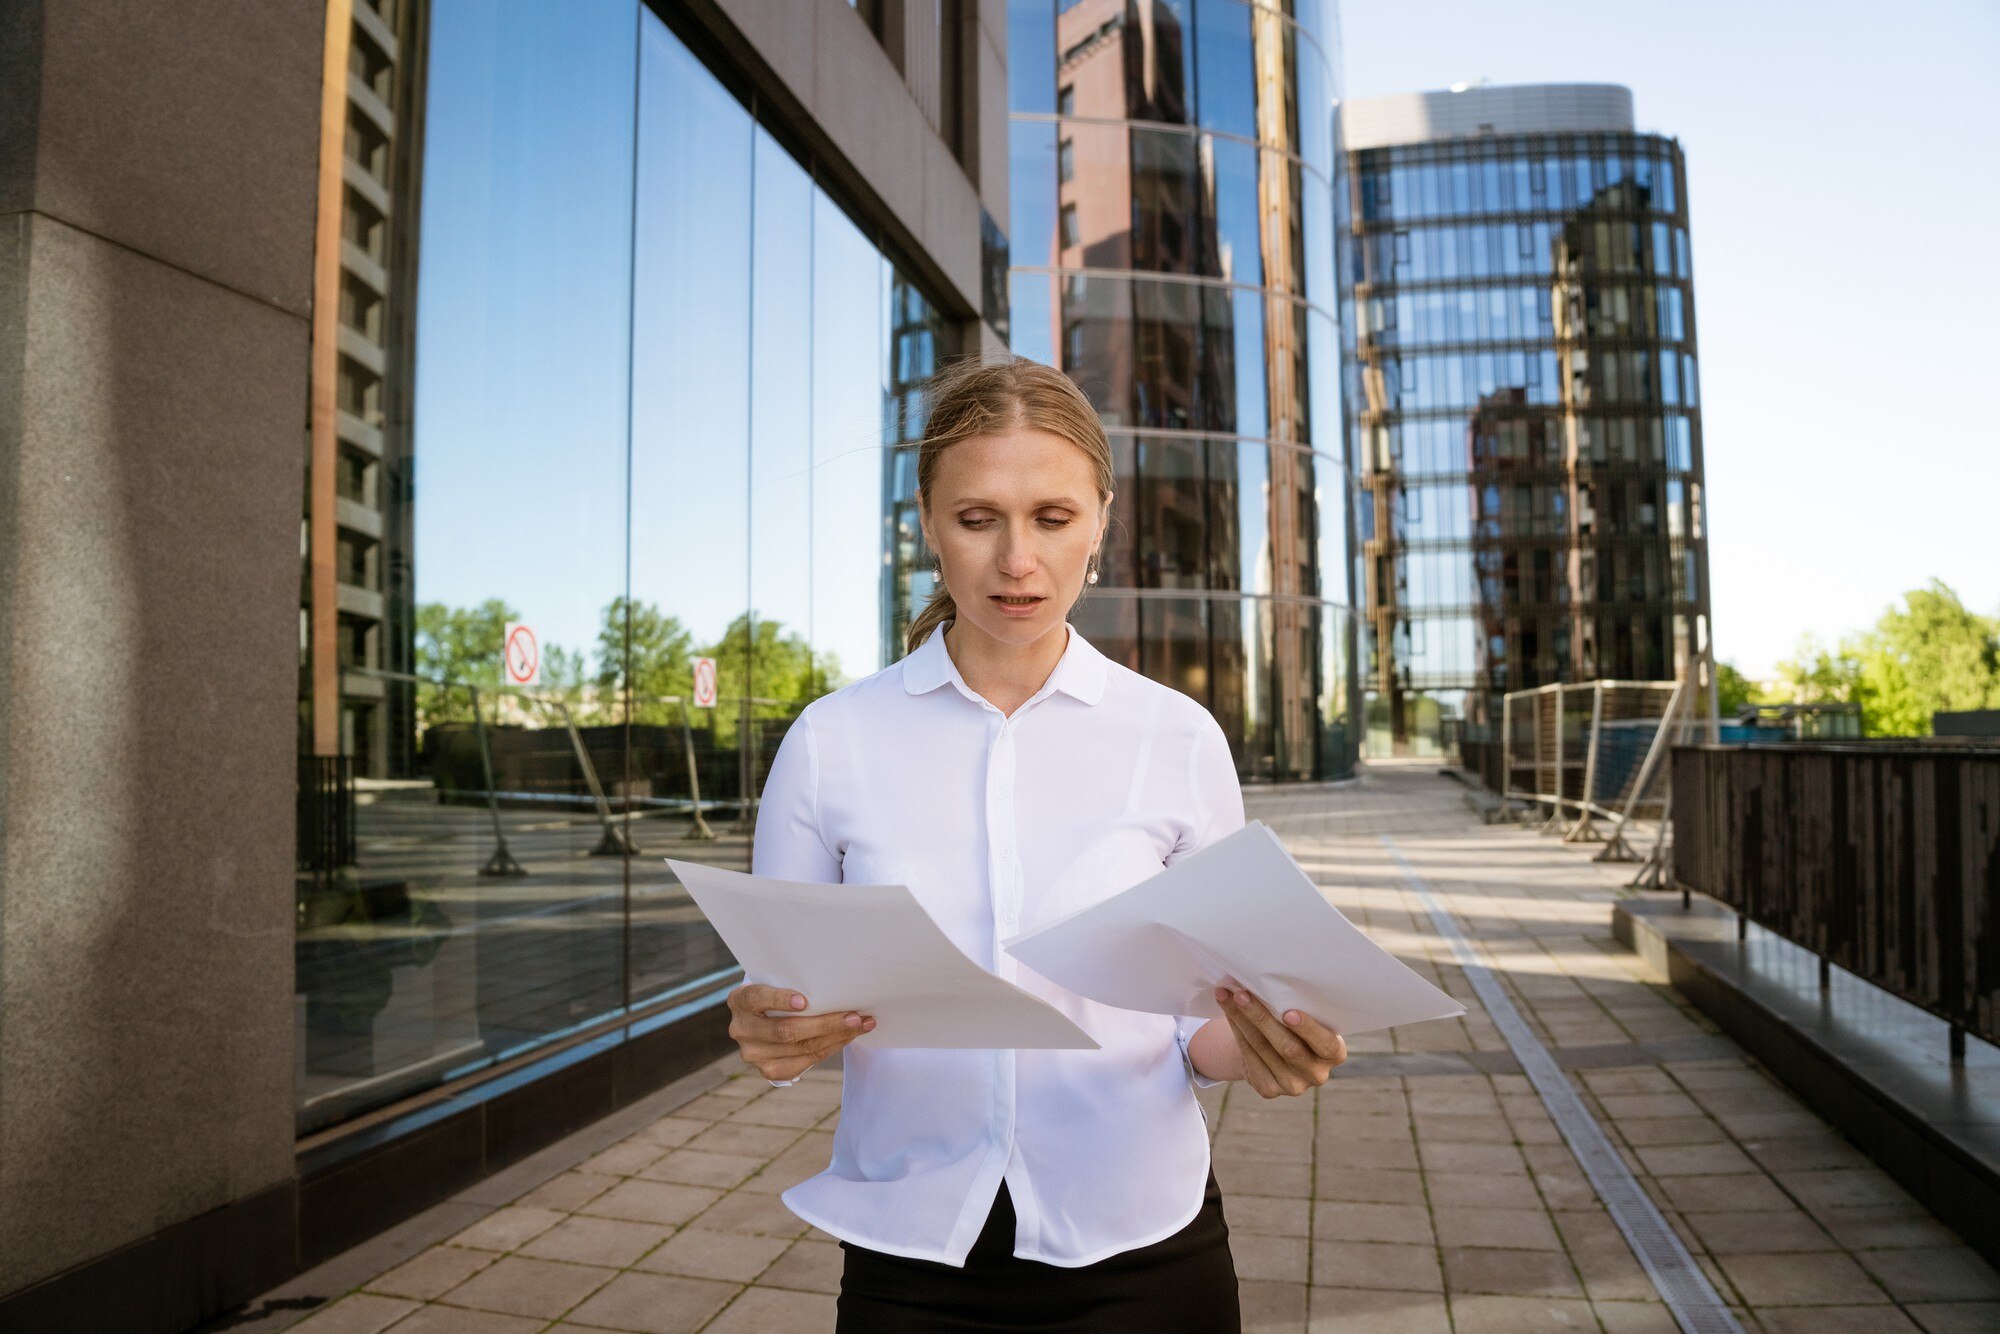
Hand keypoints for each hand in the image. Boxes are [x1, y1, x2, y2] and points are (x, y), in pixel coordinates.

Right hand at [725, 984, 874, 1083]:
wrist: (770, 1017)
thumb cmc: (781, 990)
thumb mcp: (779, 981)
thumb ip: (794, 982)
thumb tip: (837, 984)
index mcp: (740, 1000)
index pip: (757, 998)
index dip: (780, 1000)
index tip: (804, 1001)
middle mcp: (741, 1029)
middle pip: (786, 1031)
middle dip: (825, 1023)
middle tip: (854, 1016)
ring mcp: (753, 1054)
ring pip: (801, 1048)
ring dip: (837, 1036)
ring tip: (861, 1024)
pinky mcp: (769, 1071)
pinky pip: (806, 1061)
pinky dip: (831, 1048)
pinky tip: (848, 1037)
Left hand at [1212, 987, 1346, 1097]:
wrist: (1278, 1052)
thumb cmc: (1297, 1026)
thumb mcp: (1308, 1020)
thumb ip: (1299, 1009)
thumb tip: (1267, 980)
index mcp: (1334, 1053)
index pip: (1325, 1043)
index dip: (1308, 1029)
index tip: (1289, 1012)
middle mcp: (1317, 1074)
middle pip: (1287, 1047)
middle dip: (1261, 1017)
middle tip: (1242, 994)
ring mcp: (1293, 1086)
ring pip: (1262, 1048)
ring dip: (1240, 1019)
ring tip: (1226, 996)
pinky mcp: (1269, 1090)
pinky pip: (1249, 1057)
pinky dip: (1236, 1030)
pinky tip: (1228, 1012)